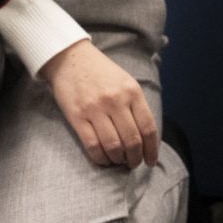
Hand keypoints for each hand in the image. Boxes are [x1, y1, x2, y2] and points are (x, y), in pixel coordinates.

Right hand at [40, 40, 159, 167]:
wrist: (71, 58)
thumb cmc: (101, 73)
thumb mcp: (126, 82)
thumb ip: (136, 106)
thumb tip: (146, 137)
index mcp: (132, 92)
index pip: (148, 128)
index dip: (152, 149)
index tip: (151, 160)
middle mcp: (115, 100)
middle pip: (132, 140)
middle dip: (135, 158)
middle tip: (133, 163)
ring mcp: (95, 109)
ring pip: (113, 146)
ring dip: (118, 160)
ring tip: (118, 161)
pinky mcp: (77, 116)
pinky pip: (92, 145)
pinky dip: (100, 158)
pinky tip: (103, 159)